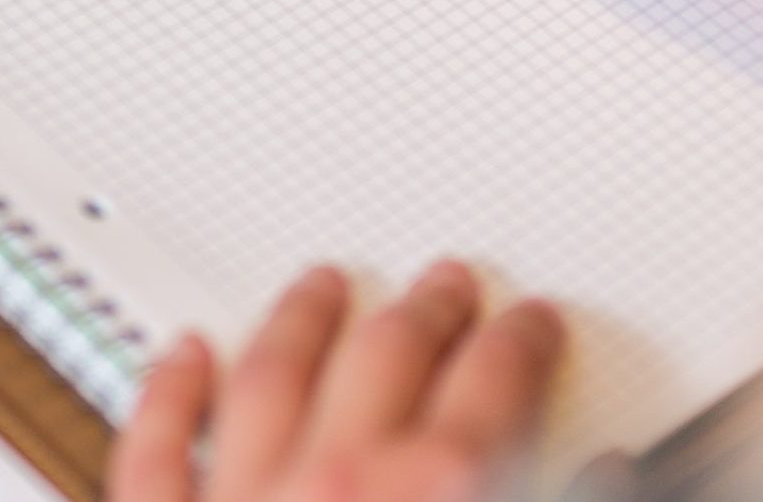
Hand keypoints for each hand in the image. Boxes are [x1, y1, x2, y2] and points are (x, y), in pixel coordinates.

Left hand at [108, 262, 563, 501]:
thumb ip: (560, 496)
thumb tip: (606, 476)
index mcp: (445, 492)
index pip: (498, 382)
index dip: (523, 342)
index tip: (531, 323)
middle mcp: (341, 482)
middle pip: (390, 358)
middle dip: (425, 311)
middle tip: (444, 281)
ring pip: (272, 376)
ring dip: (303, 321)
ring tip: (319, 281)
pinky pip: (156, 456)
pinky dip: (167, 397)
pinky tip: (181, 354)